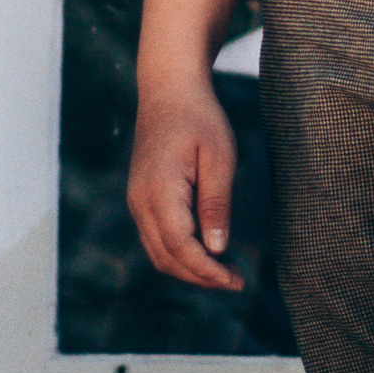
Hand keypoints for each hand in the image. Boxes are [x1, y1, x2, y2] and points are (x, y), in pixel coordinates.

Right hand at [127, 76, 243, 290]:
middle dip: (201, 276)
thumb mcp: (219, 157)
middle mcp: (140, 201)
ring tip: (226, 272)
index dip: (208, 270)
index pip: (181, 247)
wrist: (169, 90)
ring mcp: (136, 201)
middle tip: (237, 280)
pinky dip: (180, 253)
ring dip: (190, 268)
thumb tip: (217, 249)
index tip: (236, 281)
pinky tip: (207, 251)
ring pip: (158, 252)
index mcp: (159, 191)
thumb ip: (216, 204)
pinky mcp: (141, 198)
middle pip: (166, 257)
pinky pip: (156, 238)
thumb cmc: (200, 119)